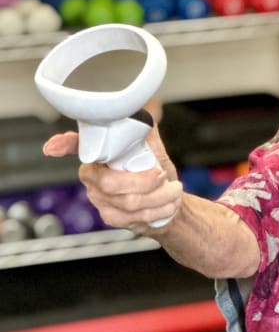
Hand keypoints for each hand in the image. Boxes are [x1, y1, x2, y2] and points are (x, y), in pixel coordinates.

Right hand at [43, 124, 182, 233]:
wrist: (169, 201)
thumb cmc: (157, 173)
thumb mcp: (154, 150)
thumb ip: (146, 134)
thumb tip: (143, 114)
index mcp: (100, 154)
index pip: (77, 146)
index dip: (65, 145)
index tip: (53, 147)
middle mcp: (94, 176)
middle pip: (111, 183)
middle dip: (145, 181)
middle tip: (163, 175)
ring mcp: (100, 198)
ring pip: (129, 201)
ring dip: (160, 196)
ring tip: (174, 190)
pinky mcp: (110, 217)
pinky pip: (134, 216)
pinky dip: (158, 209)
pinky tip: (167, 205)